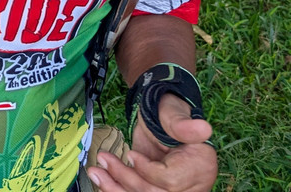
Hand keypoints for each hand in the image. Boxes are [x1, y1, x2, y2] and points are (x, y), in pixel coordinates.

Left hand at [86, 95, 216, 191]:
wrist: (161, 121)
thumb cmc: (167, 114)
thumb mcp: (173, 113)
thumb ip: (182, 124)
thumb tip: (202, 128)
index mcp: (199, 166)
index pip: (170, 180)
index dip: (147, 170)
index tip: (131, 154)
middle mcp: (191, 185)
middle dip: (126, 178)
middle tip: (102, 158)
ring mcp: (175, 191)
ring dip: (116, 188)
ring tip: (96, 172)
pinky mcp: (158, 190)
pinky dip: (117, 190)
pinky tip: (103, 181)